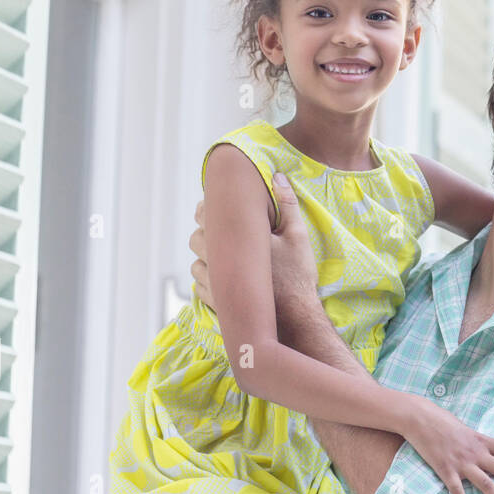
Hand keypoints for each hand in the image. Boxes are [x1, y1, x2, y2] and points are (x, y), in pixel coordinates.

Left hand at [189, 173, 323, 339]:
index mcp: (233, 239)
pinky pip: (199, 284)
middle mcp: (217, 260)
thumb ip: (287, 203)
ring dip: (206, 255)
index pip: (205, 215)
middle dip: (206, 231)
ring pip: (196, 262)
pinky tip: (226, 274)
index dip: (207, 208)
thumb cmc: (296, 275)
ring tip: (226, 254)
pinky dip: (208, 277)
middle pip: (196, 238)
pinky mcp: (215, 301)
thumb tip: (278, 177)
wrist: (293, 317)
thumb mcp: (297, 235)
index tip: (218, 206)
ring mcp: (214, 282)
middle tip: (224, 230)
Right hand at [400, 395, 493, 493]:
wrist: (419, 418)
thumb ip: (476, 440)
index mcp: (482, 440)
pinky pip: (457, 493)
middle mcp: (476, 452)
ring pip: (486, 485)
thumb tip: (484, 447)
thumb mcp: (465, 427)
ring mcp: (461, 463)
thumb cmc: (441, 420)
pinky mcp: (446, 471)